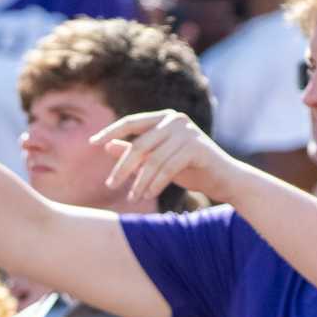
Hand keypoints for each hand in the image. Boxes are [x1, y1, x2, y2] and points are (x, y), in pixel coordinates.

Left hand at [93, 109, 248, 207]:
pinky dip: (155, 183)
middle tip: (111, 185)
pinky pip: (168, 168)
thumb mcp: (157, 160)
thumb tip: (106, 146)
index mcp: (164, 118)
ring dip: (140, 181)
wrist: (224, 179)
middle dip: (123, 167)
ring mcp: (187, 132)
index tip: (92, 143)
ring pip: (153, 159)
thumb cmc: (190, 169)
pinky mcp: (197, 147)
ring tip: (133, 197)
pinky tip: (148, 195)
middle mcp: (175, 119)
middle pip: (139, 144)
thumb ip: (135, 151)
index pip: (131, 122)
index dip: (110, 131)